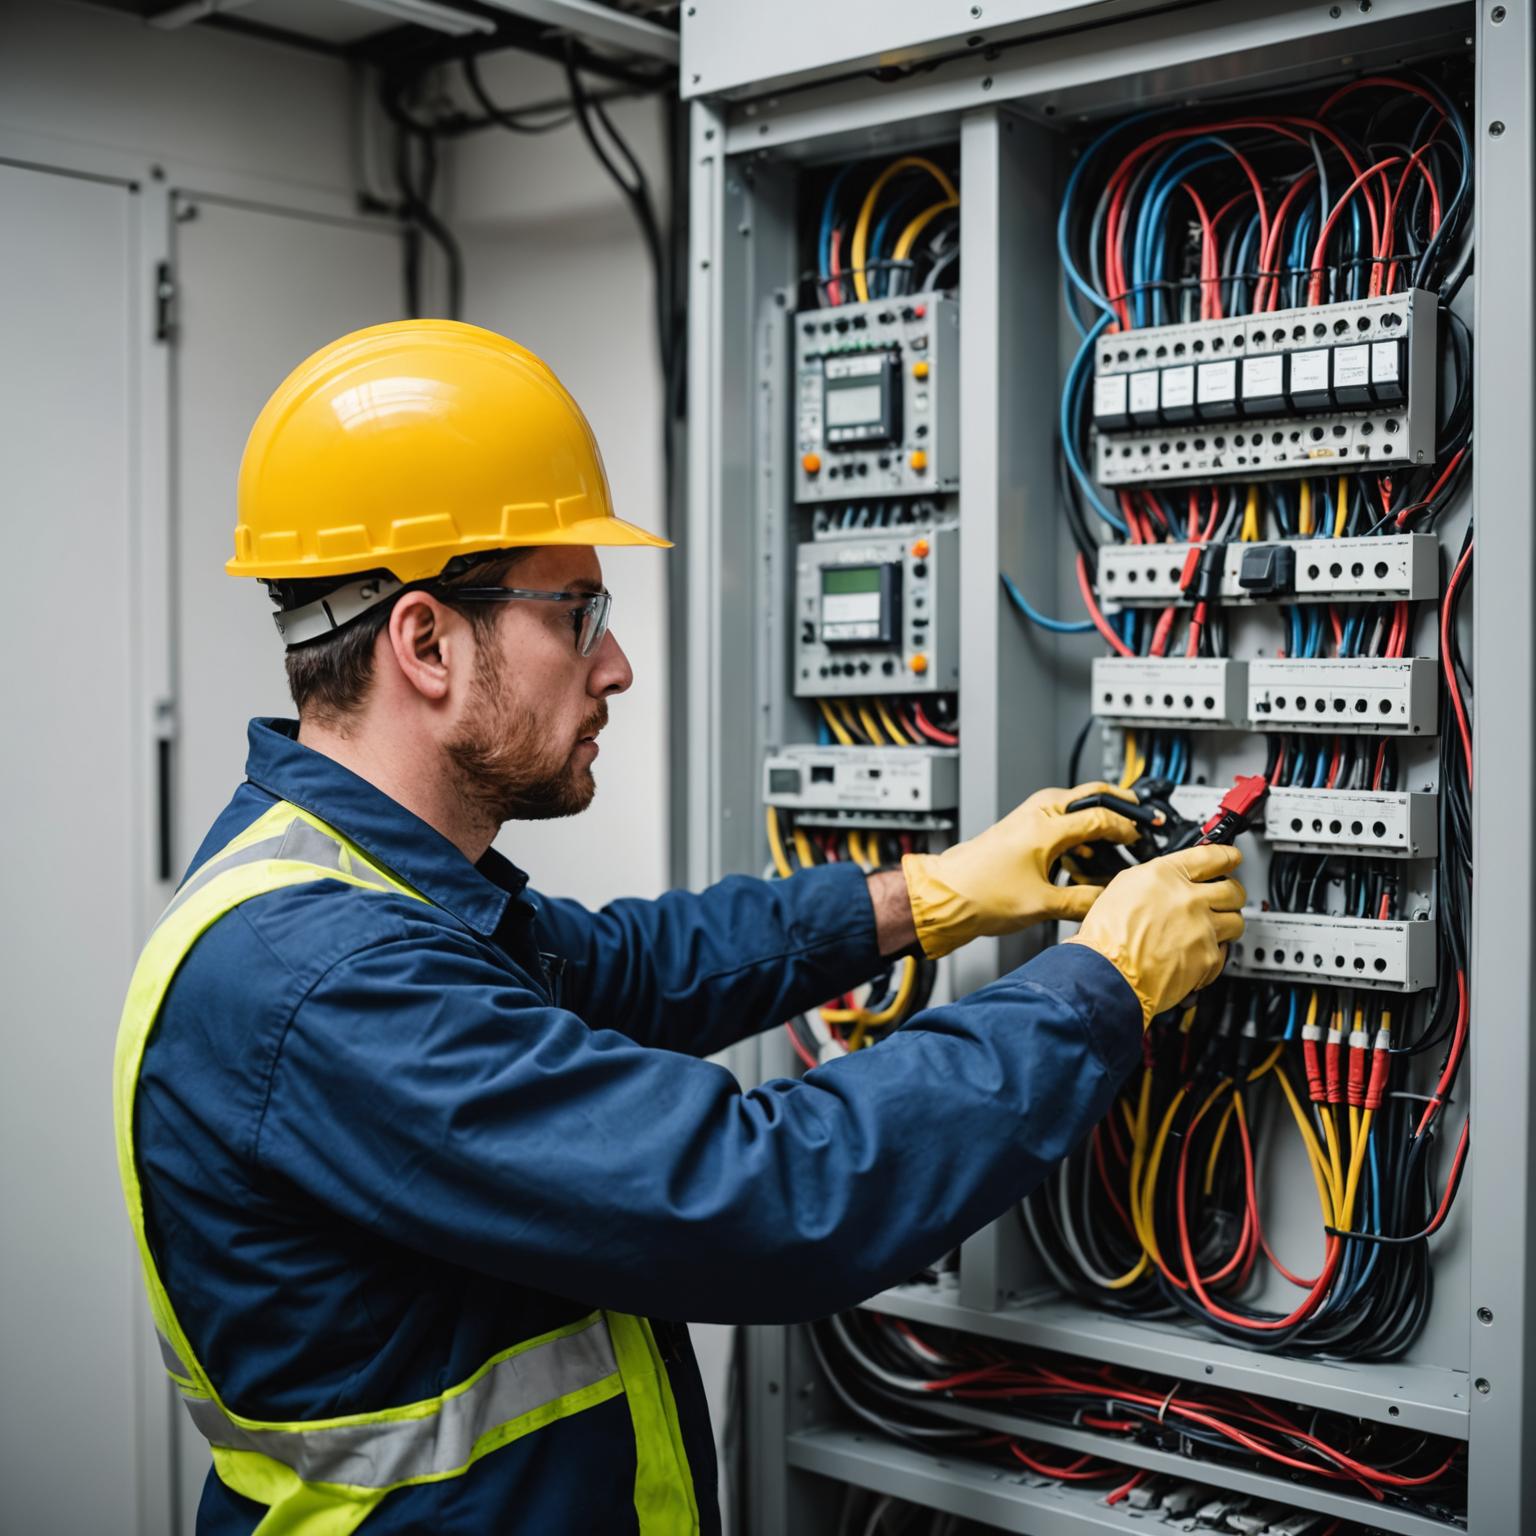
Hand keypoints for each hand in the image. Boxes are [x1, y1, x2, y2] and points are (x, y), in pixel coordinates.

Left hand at [900, 782, 1140, 959]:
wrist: (945, 896)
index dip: (1127, 828)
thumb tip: (1108, 903)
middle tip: (1141, 814)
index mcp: (1046, 826)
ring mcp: (1026, 820)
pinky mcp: (1020, 832)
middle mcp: (1036, 815)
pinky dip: (1076, 834)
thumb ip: (1083, 902)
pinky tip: (1083, 858)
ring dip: (1095, 822)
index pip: (1101, 816)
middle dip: (1118, 804)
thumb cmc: (980, 894)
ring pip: (1072, 809)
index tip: (1142, 839)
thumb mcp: (1042, 904)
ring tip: (1115, 842)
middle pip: (1089, 796)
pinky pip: (1057, 823)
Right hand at [1067, 844, 1245, 1026]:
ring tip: (1211, 929)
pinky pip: (1224, 952)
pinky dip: (1213, 953)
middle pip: (1233, 889)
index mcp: (1166, 875)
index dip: (1227, 855)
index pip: (1212, 856)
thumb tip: (1171, 880)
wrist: (1108, 974)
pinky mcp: (1208, 957)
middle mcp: (1188, 898)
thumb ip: (1155, 879)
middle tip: (1226, 897)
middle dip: (1232, 893)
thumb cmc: (1107, 936)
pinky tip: (1197, 953)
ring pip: (1236, 920)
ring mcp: (1202, 928)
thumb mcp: (1122, 888)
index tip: (1232, 857)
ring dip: (1227, 924)